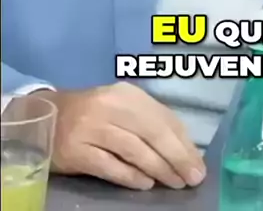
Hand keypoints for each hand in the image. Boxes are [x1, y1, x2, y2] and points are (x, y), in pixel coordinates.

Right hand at [38, 82, 205, 190]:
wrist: (47, 117)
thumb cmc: (94, 114)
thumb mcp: (122, 108)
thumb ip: (149, 122)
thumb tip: (184, 149)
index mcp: (127, 94)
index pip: (163, 117)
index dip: (184, 143)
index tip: (198, 163)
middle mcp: (110, 106)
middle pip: (152, 133)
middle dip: (177, 157)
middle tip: (192, 178)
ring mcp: (92, 128)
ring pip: (134, 150)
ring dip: (159, 169)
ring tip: (174, 183)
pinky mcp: (77, 150)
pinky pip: (110, 166)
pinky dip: (130, 176)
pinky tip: (145, 184)